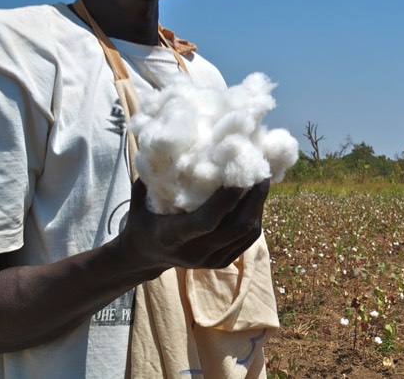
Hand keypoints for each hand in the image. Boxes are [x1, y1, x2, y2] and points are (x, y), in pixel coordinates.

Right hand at [118, 177, 268, 272]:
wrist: (144, 256)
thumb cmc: (142, 219)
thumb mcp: (141, 198)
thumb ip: (154, 175)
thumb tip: (170, 141)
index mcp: (172, 236)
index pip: (206, 220)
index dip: (227, 198)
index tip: (241, 173)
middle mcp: (194, 252)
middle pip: (236, 227)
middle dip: (254, 199)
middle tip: (261, 173)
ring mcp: (209, 260)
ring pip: (246, 234)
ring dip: (258, 207)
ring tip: (262, 182)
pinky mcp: (221, 262)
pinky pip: (247, 240)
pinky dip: (255, 218)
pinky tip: (256, 199)